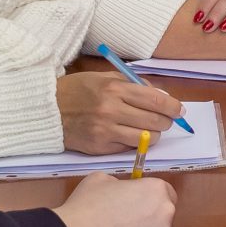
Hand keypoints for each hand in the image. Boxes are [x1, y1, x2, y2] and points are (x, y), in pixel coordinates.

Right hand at [53, 171, 175, 226]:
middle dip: (149, 214)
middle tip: (127, 217)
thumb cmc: (87, 207)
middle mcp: (164, 213)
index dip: (151, 195)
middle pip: (163, 212)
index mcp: (155, 190)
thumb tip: (121, 190)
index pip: (166, 191)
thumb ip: (120, 183)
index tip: (140, 200)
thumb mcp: (101, 179)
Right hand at [57, 71, 181, 153]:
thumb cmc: (77, 91)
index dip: (173, 107)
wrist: (46, 110)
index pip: (156, 100)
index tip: (179, 110)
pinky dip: (135, 143)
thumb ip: (133, 84)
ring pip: (146, 138)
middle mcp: (112, 110)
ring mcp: (106, 131)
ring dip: (154, 135)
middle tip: (166, 121)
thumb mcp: (104, 77)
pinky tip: (130, 136)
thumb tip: (160, 95)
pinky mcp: (100, 148)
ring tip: (150, 130)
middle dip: (166, 122)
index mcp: (115, 88)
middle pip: (155, 121)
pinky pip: (129, 149)